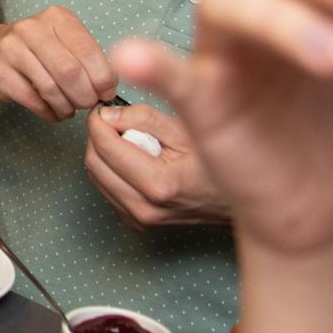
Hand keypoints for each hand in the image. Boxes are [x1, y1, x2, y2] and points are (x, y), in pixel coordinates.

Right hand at [0, 5, 116, 119]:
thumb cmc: (37, 51)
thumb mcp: (64, 43)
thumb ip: (88, 59)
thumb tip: (109, 88)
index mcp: (56, 18)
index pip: (89, 51)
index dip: (103, 78)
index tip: (106, 92)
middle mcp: (32, 29)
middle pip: (70, 72)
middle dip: (85, 96)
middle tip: (87, 104)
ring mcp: (11, 50)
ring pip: (51, 89)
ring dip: (66, 106)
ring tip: (69, 109)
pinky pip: (33, 101)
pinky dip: (49, 113)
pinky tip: (53, 111)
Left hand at [82, 104, 230, 228]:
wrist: (239, 200)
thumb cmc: (220, 163)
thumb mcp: (189, 131)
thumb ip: (145, 119)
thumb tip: (108, 115)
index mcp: (159, 185)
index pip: (105, 147)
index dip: (98, 121)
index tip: (104, 109)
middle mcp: (145, 208)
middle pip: (94, 163)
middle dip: (98, 136)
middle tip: (117, 122)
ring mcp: (140, 220)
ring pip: (96, 177)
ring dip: (104, 153)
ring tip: (132, 142)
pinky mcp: (137, 223)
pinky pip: (107, 189)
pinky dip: (112, 170)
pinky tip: (136, 162)